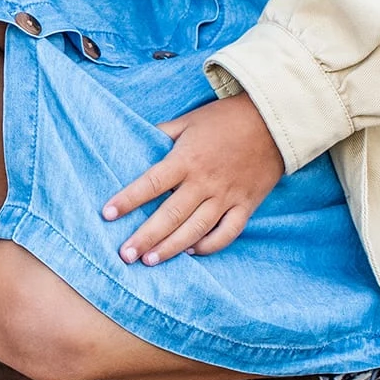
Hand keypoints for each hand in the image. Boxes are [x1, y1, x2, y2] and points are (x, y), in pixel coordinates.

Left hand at [102, 95, 284, 264]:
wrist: (272, 122)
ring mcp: (227, 196)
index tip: (107, 214)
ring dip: (172, 247)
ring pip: (196, 229)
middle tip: (125, 254)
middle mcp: (204, 182)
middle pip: (170, 215)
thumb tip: (138, 140)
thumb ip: (163, 134)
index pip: (150, 183)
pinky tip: (192, 252)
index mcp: (186, 159)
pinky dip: (210, 246)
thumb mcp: (189, 120)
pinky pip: (227, 233)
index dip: (128, 199)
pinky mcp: (246, 205)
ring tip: (150, 261)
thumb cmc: (225, 119)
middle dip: (145, 237)